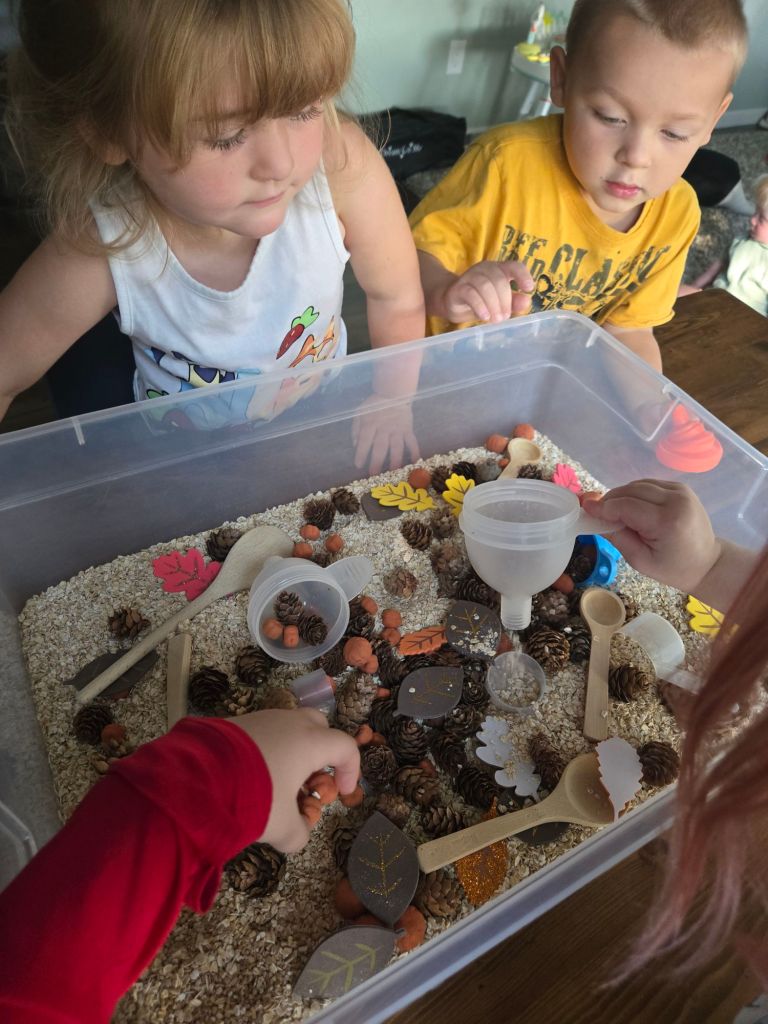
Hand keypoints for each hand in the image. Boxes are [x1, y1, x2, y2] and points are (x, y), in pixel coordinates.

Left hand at [231, 709, 358, 852]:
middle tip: (310, 781)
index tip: (342, 793)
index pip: (345, 747)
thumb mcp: (281, 827)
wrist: (197, 779)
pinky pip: (263, 733)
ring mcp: (262, 718)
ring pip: (288, 729)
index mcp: (310, 742)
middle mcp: (290, 723)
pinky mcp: (236, 723)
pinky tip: (251, 777)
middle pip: (319, 728)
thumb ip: (298, 834)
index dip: (351, 770)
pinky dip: (267, 751)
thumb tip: (297, 835)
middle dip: (321, 753)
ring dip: (291, 753)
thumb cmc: (253, 799)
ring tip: (277, 785)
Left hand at [352, 395, 420, 473]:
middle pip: (381, 447)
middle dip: (377, 461)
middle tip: (374, 474)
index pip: (365, 440)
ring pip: (397, 446)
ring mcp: (398, 429)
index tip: (359, 465)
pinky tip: (415, 462)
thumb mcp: (360, 412)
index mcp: (370, 423)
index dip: (361, 453)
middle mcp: (384, 428)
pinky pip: (412, 441)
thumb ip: (356, 429)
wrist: (393, 394)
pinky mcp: (408, 429)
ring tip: (393, 472)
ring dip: (395, 460)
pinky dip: (415, 451)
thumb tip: (355, 445)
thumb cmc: (374, 405)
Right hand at [441, 260, 533, 323]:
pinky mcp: (458, 288)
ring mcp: (470, 276)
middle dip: (505, 300)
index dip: (523, 275)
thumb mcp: (498, 302)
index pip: (514, 266)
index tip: (528, 289)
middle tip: (505, 317)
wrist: (449, 301)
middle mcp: (485, 269)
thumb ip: (513, 302)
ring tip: (495, 320)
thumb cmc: (479, 300)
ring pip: (485, 286)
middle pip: (499, 280)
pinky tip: (484, 316)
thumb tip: (527, 301)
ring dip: (493, 304)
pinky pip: (471, 294)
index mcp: (498, 269)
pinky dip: (480, 306)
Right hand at [581, 480, 720, 593]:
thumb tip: (596, 517)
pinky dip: (635, 493)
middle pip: (631, 491)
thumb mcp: (640, 561)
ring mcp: (680, 490)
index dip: (603, 507)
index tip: (585, 508)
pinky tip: (631, 507)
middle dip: (610, 500)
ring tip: (613, 511)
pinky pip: (649, 485)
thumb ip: (617, 536)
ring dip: (622, 495)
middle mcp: (676, 499)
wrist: (708, 563)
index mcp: (667, 520)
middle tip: (596, 512)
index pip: (626, 506)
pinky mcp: (680, 488)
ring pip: (638, 484)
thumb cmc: (673, 569)